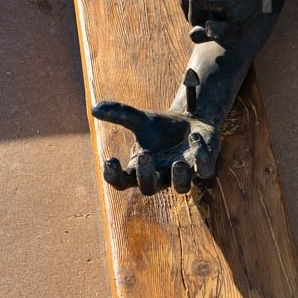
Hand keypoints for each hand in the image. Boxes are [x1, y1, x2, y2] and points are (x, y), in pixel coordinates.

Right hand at [92, 101, 219, 195]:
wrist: (191, 123)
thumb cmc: (162, 128)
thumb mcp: (141, 119)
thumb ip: (119, 114)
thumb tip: (94, 108)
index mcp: (140, 168)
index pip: (122, 183)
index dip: (113, 176)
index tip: (110, 159)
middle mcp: (160, 175)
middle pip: (149, 188)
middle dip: (146, 174)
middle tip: (146, 153)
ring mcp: (182, 174)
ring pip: (181, 188)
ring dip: (179, 177)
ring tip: (177, 162)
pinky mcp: (202, 166)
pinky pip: (204, 170)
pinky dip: (201, 156)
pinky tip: (195, 138)